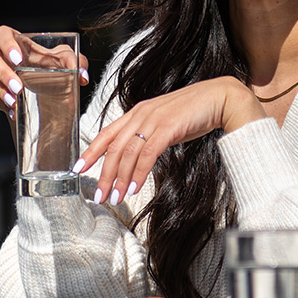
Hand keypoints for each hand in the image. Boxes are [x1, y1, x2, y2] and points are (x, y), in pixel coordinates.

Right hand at [0, 26, 88, 112]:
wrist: (37, 95)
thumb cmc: (48, 71)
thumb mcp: (63, 63)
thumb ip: (75, 62)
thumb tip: (83, 76)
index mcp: (14, 42)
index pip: (2, 33)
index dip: (7, 44)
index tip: (18, 60)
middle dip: (2, 73)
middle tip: (18, 88)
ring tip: (14, 102)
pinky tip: (9, 108)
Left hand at [74, 77, 264, 204]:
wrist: (219, 99)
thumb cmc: (194, 112)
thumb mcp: (164, 123)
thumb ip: (148, 135)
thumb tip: (136, 156)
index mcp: (137, 112)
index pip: (107, 133)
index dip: (91, 152)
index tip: (78, 169)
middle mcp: (141, 114)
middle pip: (114, 148)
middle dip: (103, 174)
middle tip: (99, 196)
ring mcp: (154, 119)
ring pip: (128, 153)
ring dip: (119, 178)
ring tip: (115, 198)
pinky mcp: (168, 127)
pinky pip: (147, 154)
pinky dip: (138, 173)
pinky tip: (133, 187)